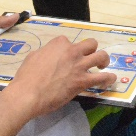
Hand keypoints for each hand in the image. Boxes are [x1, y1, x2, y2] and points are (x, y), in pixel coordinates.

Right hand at [1, 35, 116, 118]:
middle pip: (91, 44)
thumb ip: (45, 53)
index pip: (70, 41)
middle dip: (91, 50)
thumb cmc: (26, 77)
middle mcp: (72, 51)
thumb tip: (48, 56)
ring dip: (104, 61)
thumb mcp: (33, 57)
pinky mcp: (83, 80)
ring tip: (103, 66)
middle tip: (90, 58)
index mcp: (59, 43)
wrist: (27, 94)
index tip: (67, 58)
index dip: (69, 50)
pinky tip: (110, 80)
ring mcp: (79, 65)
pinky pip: (102, 77)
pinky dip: (108, 78)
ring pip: (101, 56)